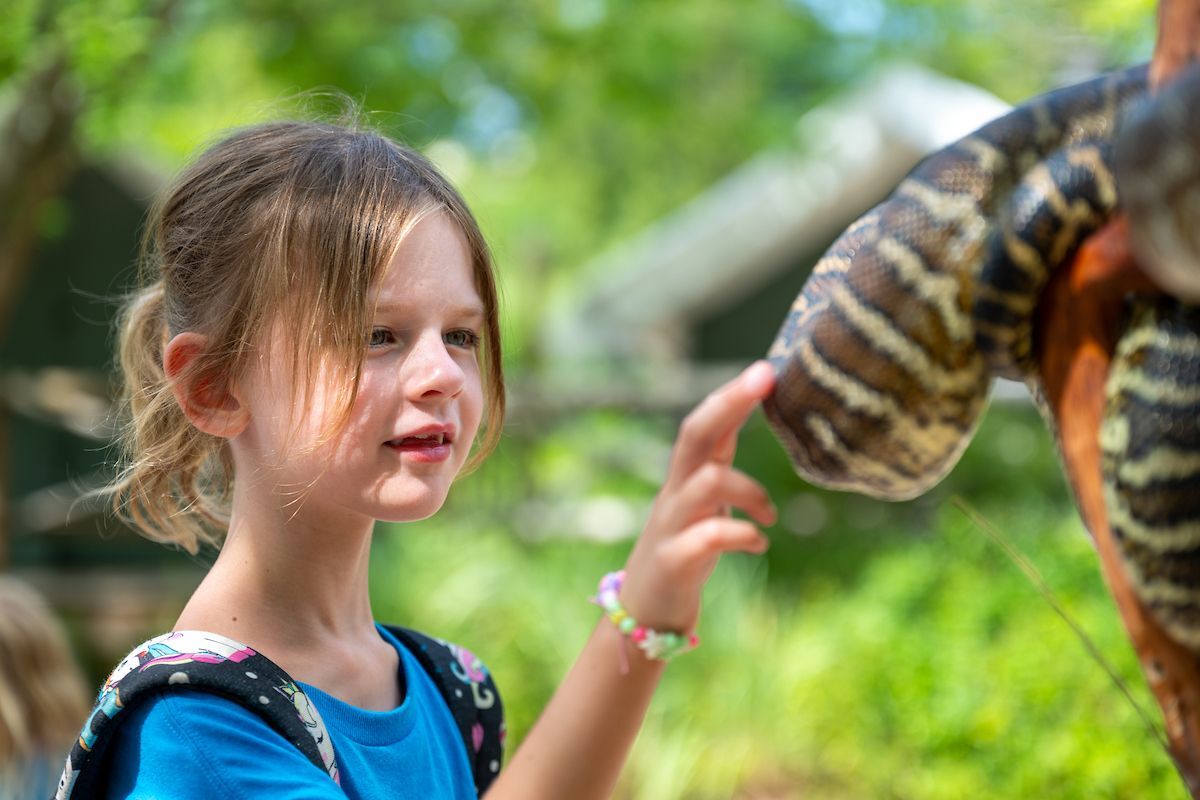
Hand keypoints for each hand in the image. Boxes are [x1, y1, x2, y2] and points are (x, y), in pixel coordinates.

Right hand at [618, 360, 777, 634]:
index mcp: (685, 476)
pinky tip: (759, 545)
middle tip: (765, 380)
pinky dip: (743, 536)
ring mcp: (671, 524)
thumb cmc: (685, 552)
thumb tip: (758, 426)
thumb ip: (723, 464)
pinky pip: (709, 537)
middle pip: (694, 433)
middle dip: (729, 404)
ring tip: (771, 515)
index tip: (767, 368)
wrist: (643, 617)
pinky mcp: (673, 561)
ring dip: (750, 490)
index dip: (732, 393)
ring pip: (706, 482)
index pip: (704, 422)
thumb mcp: (706, 504)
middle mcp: (674, 491)